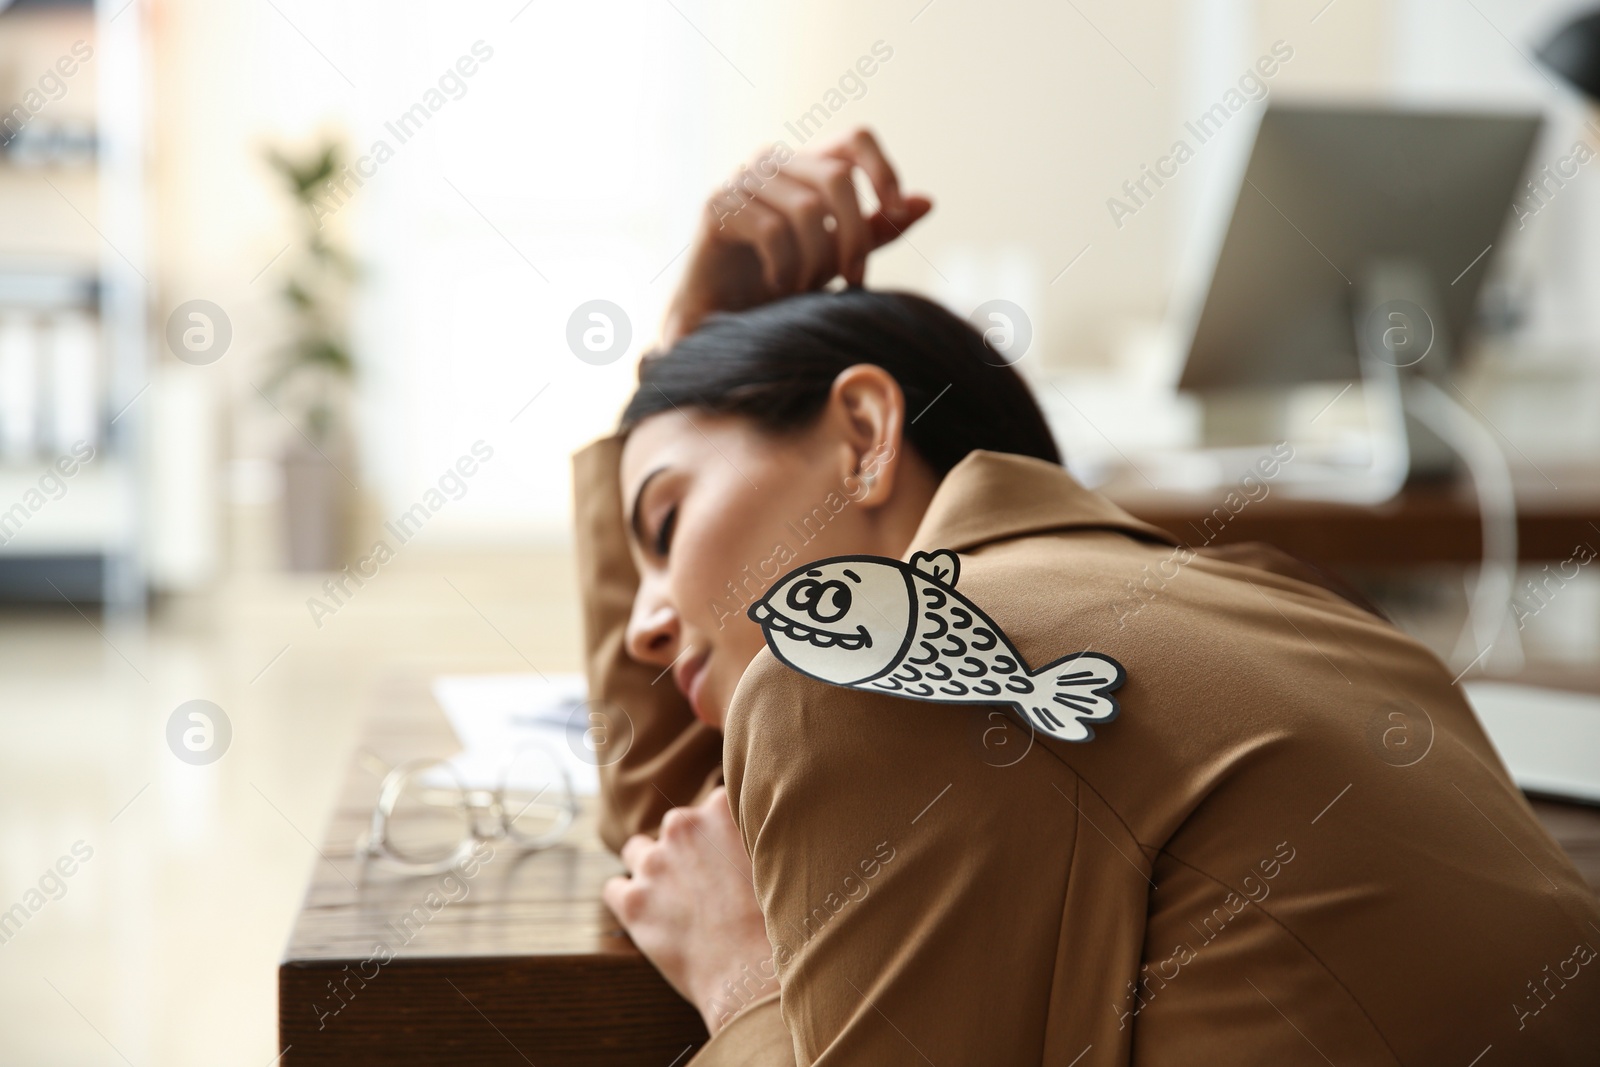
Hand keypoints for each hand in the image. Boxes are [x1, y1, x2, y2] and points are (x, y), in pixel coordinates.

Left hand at [602, 787, 777, 1034]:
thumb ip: (755, 835)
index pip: (713, 804)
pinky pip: (613, 889)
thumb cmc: (775, 922)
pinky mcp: (632, 902)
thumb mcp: (775, 859)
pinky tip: (649, 917)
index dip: (721, 832)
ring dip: (652, 870)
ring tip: (676, 900)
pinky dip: (628, 901)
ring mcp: (653, 864)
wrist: (753, 973)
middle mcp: (682, 827)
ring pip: (637, 851)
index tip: (730, 855)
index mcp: (720, 809)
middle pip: (676, 826)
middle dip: (687, 850)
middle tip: (709, 886)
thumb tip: (747, 836)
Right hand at [659, 127, 933, 345]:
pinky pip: (772, 231)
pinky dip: (786, 266)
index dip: (883, 169)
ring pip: (808, 209)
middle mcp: (774, 162)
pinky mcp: (717, 208)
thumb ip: (876, 229)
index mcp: (807, 165)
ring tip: (806, 288)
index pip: (855, 139)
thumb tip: (926, 201)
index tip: (896, 212)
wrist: (716, 315)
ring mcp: (742, 181)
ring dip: (818, 260)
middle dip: (856, 235)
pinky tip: (778, 285)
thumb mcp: (837, 254)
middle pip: (837, 178)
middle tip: (856, 279)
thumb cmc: (779, 278)